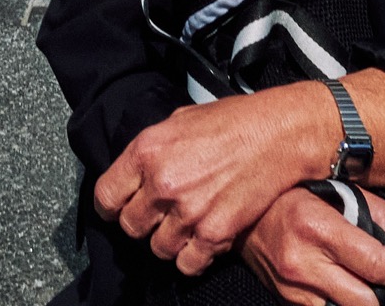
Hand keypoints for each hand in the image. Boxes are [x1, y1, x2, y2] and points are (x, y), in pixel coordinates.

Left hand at [95, 86, 329, 275]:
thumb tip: (138, 169)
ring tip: (182, 227)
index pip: (106, 196)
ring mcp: (188, 211)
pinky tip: (200, 241)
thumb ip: (153, 150)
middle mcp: (162, 183)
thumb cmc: (234, 121)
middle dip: (141, 223)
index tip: (117, 209)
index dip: (111, 206)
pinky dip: (192, 258)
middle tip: (157, 216)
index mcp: (147, 152)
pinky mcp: (215, 232)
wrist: (278, 134)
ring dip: (167, 241)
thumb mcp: (179, 120)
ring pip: (157, 249)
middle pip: (130, 226)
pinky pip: (188, 263)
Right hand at [241, 186, 384, 305]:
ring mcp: (293, 287)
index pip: (376, 263)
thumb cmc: (292, 195)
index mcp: (318, 228)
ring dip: (371, 305)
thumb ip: (377, 215)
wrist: (243, 213)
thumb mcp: (337, 190)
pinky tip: (357, 294)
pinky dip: (346, 305)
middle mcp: (303, 263)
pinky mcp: (286, 300)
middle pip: (366, 300)